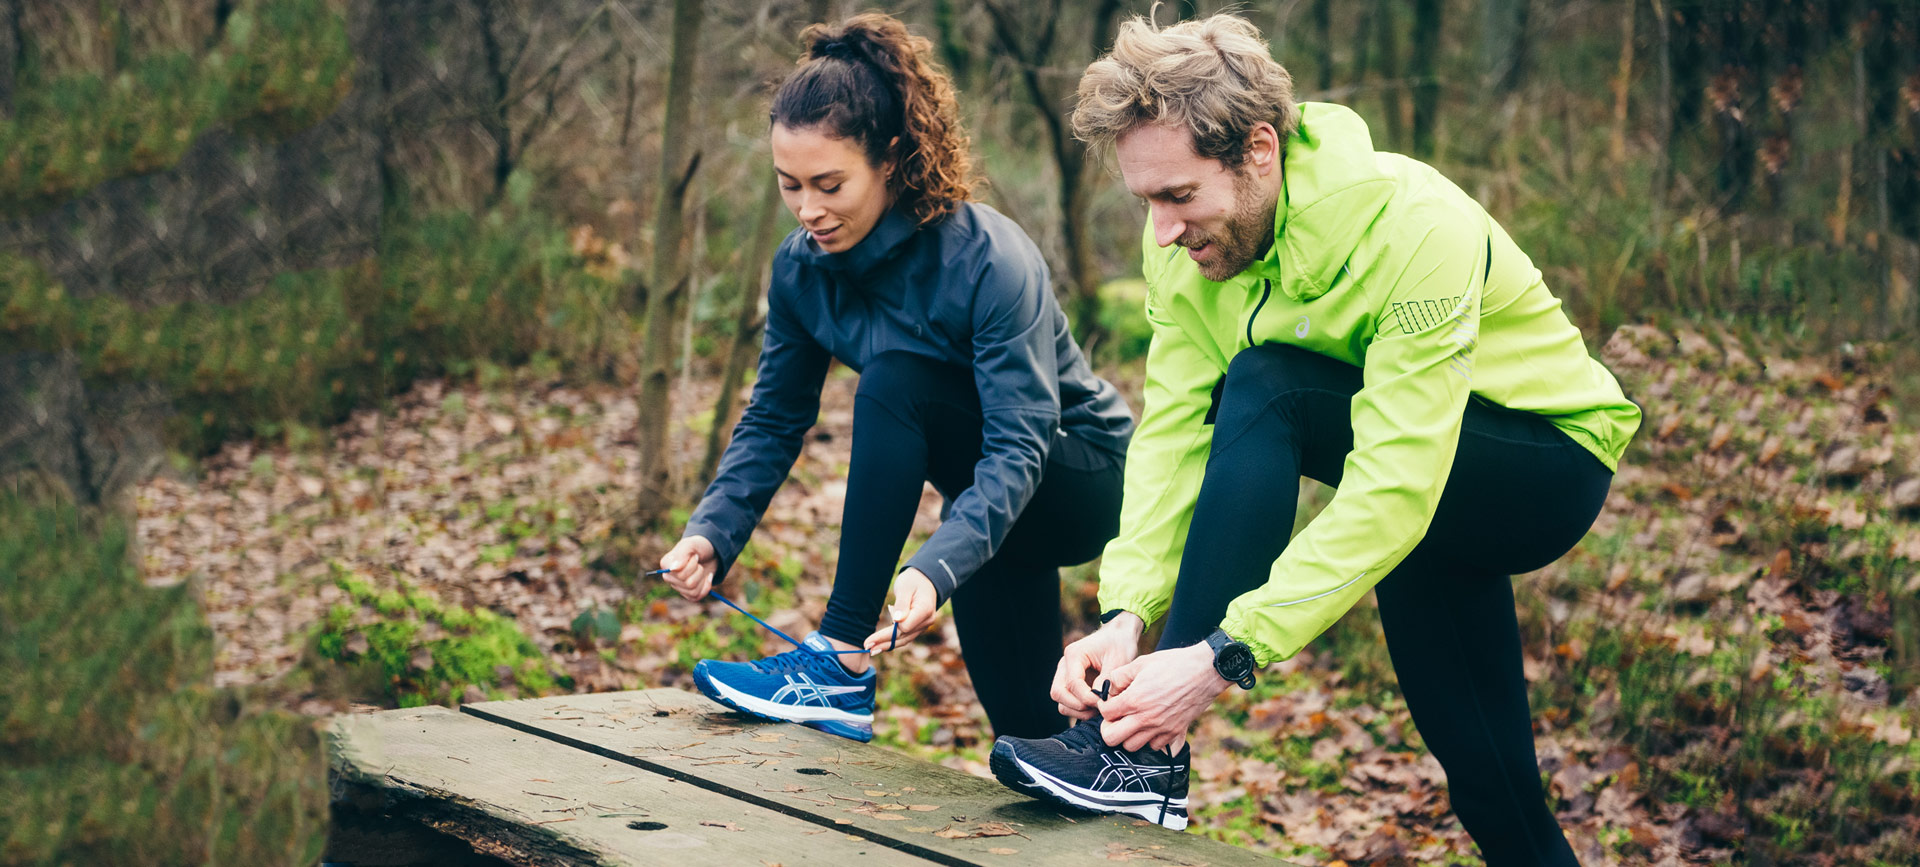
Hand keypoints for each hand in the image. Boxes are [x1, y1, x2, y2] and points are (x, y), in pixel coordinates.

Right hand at [659, 535, 716, 600]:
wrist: (710, 552)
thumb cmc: (698, 547)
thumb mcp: (691, 544)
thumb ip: (681, 554)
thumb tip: (673, 568)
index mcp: (666, 565)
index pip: (679, 574)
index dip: (692, 566)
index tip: (695, 556)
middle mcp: (669, 577)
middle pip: (688, 584)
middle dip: (699, 571)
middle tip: (699, 562)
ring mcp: (678, 587)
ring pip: (693, 591)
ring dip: (702, 578)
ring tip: (702, 568)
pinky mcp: (688, 593)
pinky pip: (696, 597)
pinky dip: (706, 587)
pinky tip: (708, 577)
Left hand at [864, 568, 938, 652]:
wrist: (924, 580)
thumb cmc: (913, 581)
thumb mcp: (905, 587)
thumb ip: (902, 604)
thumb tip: (896, 621)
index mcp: (925, 610)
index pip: (905, 627)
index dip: (890, 631)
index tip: (873, 635)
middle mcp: (926, 621)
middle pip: (903, 636)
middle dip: (884, 641)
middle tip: (866, 646)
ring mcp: (923, 626)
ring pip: (904, 639)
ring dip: (887, 645)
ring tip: (871, 649)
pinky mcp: (918, 627)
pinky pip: (905, 637)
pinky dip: (893, 641)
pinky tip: (880, 645)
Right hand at [1051, 613, 1144, 719]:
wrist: (1119, 636)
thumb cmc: (1119, 645)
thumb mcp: (1118, 660)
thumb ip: (1106, 680)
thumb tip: (1097, 700)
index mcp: (1074, 654)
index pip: (1072, 683)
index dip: (1087, 698)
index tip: (1103, 702)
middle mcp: (1064, 664)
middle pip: (1058, 693)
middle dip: (1078, 706)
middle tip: (1098, 707)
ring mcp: (1064, 674)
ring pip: (1060, 700)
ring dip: (1077, 710)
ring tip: (1098, 708)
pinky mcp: (1069, 683)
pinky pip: (1066, 702)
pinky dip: (1078, 709)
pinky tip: (1095, 707)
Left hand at [1096, 643, 1230, 751]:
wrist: (1205, 671)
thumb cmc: (1173, 663)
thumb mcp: (1142, 662)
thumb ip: (1119, 676)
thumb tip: (1107, 688)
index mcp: (1134, 699)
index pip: (1105, 714)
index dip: (1103, 707)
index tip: (1109, 701)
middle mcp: (1146, 718)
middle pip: (1112, 739)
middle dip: (1109, 728)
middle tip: (1115, 717)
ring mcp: (1161, 728)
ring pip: (1131, 746)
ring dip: (1128, 735)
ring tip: (1133, 721)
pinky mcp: (1174, 733)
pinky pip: (1153, 746)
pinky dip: (1149, 739)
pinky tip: (1151, 724)